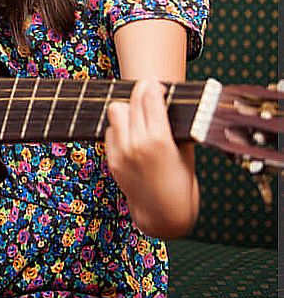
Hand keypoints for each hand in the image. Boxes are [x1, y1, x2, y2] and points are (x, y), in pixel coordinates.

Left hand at [104, 78, 197, 237]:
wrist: (164, 214)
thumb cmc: (182, 182)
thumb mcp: (186, 151)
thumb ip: (175, 127)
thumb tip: (167, 101)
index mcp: (159, 140)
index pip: (149, 99)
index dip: (152, 87)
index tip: (154, 82)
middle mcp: (136, 144)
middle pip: (129, 102)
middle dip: (139, 93)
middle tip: (147, 91)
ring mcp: (120, 153)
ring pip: (115, 113)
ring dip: (127, 111)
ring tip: (139, 116)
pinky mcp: (111, 160)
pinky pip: (110, 132)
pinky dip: (120, 129)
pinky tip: (132, 134)